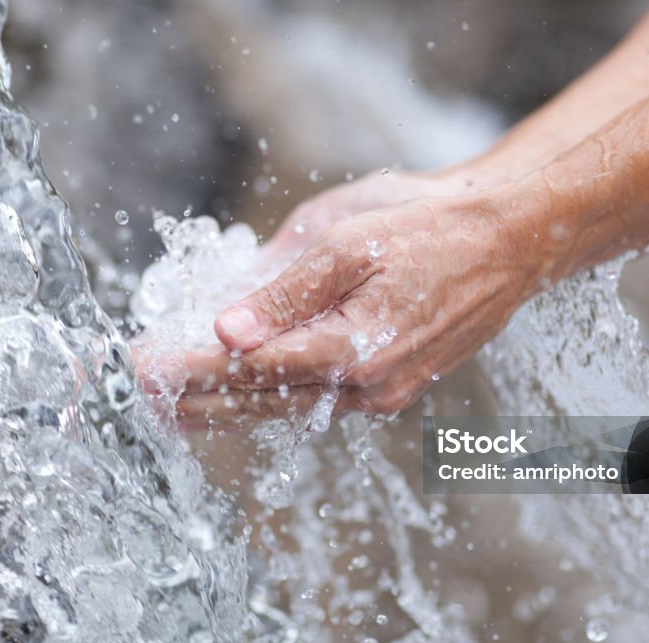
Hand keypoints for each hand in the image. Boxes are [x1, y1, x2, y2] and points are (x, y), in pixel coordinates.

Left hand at [178, 186, 557, 423]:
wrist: (509, 241)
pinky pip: (315, 400)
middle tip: (139, 397)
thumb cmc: (431, 228)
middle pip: (262, 401)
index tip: (140, 370)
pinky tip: (240, 395)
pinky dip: (269, 398)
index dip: (189, 370)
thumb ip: (285, 292)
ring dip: (226, 406)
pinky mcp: (389, 386)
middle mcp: (366, 386)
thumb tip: (225, 332)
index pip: (250, 369)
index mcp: (354, 349)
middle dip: (195, 399)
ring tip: (173, 408)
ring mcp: (381, 393)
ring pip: (287, 407)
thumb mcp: (349, 243)